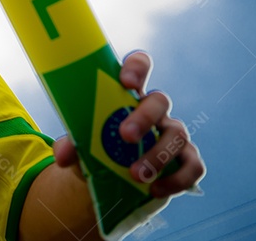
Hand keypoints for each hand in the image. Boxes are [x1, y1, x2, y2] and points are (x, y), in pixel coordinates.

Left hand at [53, 50, 205, 197]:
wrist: (110, 179)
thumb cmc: (96, 149)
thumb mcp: (81, 145)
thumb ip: (72, 144)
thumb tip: (63, 154)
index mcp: (127, 95)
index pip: (139, 66)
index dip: (137, 68)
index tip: (126, 82)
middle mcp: (154, 110)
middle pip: (160, 101)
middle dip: (144, 117)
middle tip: (125, 136)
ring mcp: (172, 133)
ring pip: (177, 134)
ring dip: (157, 155)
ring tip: (135, 175)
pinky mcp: (185, 159)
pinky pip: (192, 166)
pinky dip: (175, 179)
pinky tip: (154, 188)